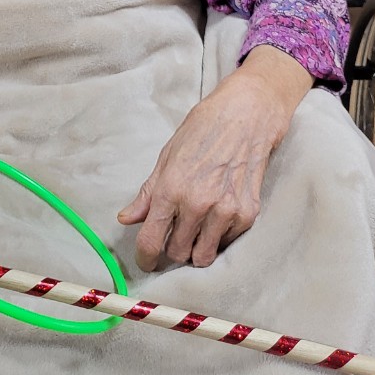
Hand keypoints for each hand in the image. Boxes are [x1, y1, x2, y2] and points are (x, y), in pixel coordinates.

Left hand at [117, 47, 311, 270]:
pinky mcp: (248, 213)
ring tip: (197, 230)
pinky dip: (220, 236)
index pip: (151, 241)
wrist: (247, 113)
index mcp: (172, 188)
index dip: (145, 258)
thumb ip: (148, 193)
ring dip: (196, 248)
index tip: (146, 261)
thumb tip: (126, 218)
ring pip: (203, 256)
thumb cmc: (204, 128)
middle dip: (172, 249)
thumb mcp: (168, 155)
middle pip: (177, 254)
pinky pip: (227, 243)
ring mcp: (225, 210)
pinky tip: (219, 214)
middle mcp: (198, 204)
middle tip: (175, 235)